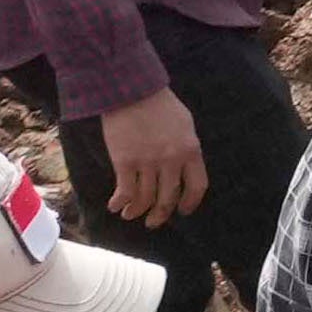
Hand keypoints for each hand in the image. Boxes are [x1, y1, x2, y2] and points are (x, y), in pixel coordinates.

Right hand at [91, 87, 204, 224]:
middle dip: (160, 215)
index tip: (182, 211)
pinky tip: (115, 206)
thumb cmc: (159, 104)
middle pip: (168, 199)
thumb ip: (187, 148)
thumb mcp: (185, 124)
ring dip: (136, 212)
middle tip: (153, 222)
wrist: (130, 89)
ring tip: (130, 215)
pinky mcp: (125, 162)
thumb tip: (185, 170)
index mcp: (191, 150)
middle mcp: (171, 160)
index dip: (189, 203)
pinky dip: (120, 203)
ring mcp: (148, 162)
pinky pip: (125, 192)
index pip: (197, 187)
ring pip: (145, 199)